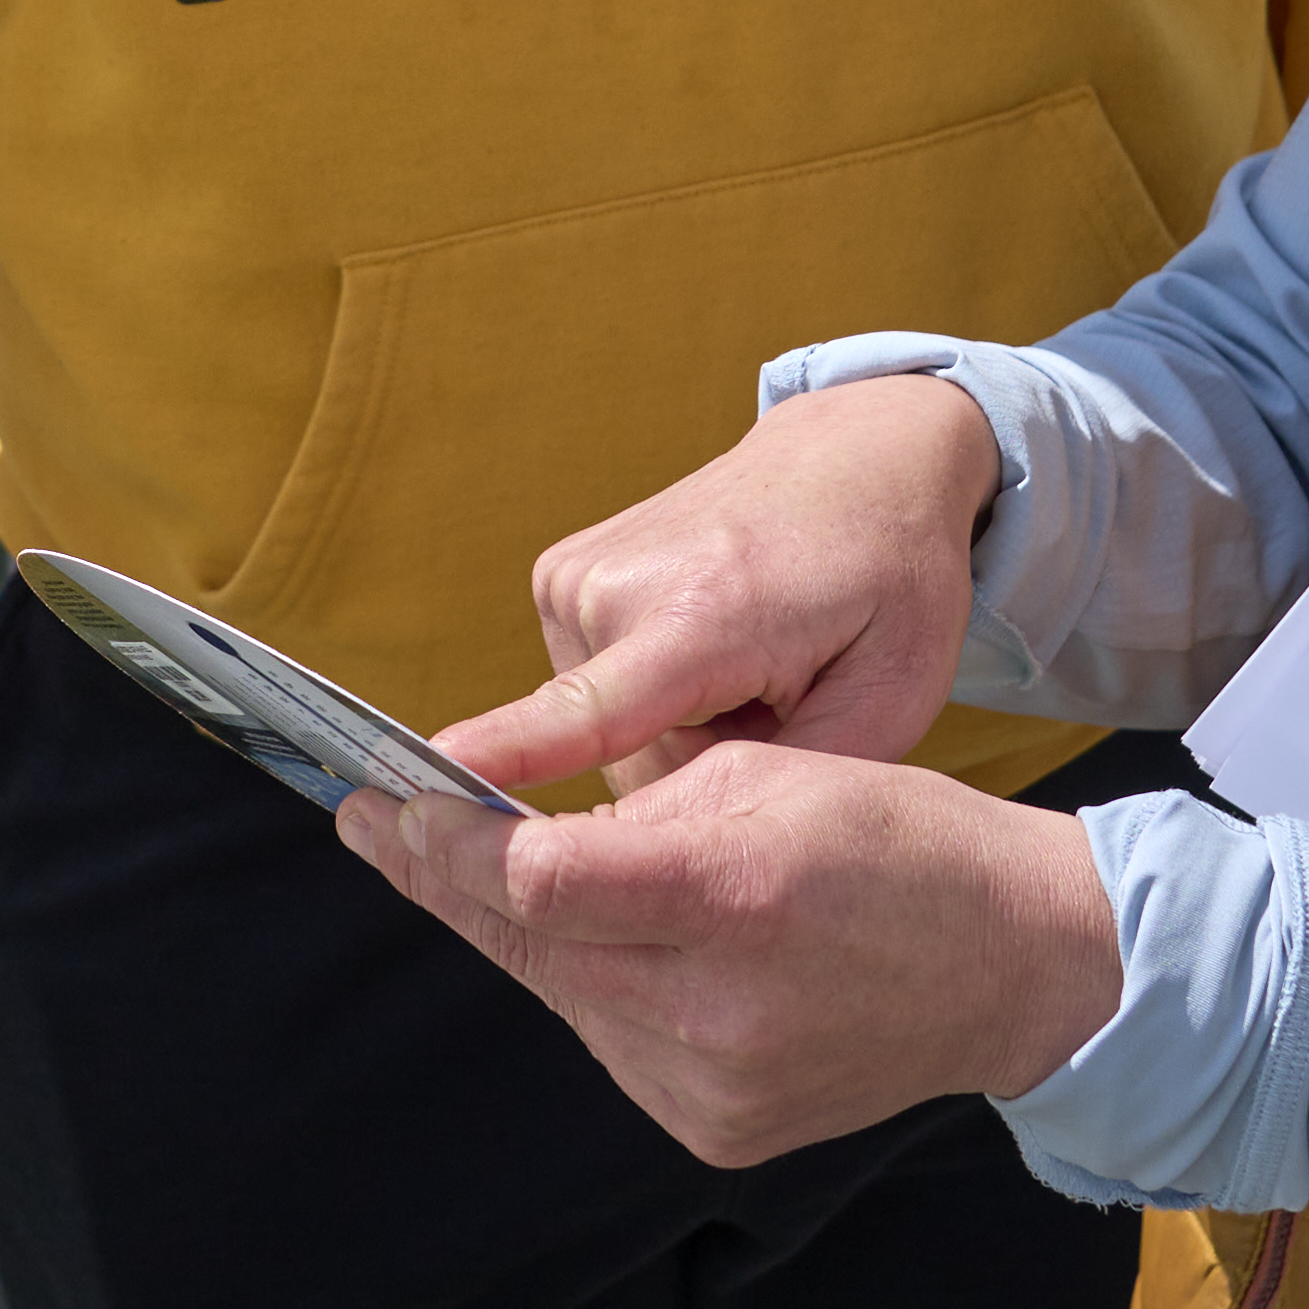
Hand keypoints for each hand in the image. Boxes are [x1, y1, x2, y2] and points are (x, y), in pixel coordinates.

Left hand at [337, 747, 1125, 1169]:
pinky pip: (613, 1046)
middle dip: (444, 880)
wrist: (1011, 967)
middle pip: (530, 947)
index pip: (538, 880)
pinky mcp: (718, 1132)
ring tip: (464, 869)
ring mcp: (715, 1088)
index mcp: (735, 898)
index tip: (382, 802)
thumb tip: (502, 823)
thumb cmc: (895, 844)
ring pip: (564, 999)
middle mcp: (717, 1012)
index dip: (446, 843)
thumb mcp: (768, 777)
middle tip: (371, 826)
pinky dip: (593, 991)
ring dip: (518, 934)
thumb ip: (630, 808)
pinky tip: (594, 946)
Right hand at [456, 374, 1004, 795]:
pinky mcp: (557, 579)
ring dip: (676, 732)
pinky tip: (710, 651)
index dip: (506, 762)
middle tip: (779, 707)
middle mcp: (616, 584)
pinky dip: (649, 697)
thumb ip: (787, 788)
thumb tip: (670, 848)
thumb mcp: (889, 699)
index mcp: (703, 613)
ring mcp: (574, 576)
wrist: (857, 459)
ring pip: (599, 735)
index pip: (584, 711)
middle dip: (699, 770)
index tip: (420, 796)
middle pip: (618, 763)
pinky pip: (587, 694)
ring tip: (750, 671)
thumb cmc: (889, 584)